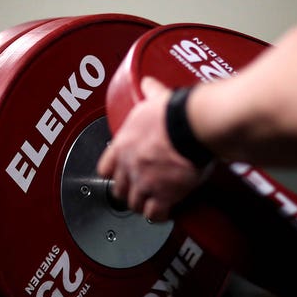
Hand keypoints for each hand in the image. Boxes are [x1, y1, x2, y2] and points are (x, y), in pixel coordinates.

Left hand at [97, 77, 203, 220]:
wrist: (191, 127)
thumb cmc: (174, 113)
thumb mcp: (156, 99)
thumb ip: (149, 93)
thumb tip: (148, 82)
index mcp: (123, 145)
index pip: (104, 168)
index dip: (113, 173)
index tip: (118, 174)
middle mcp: (129, 166)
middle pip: (119, 189)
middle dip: (128, 191)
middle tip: (138, 190)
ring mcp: (145, 182)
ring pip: (135, 204)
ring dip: (143, 204)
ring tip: (150, 203)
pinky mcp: (163, 195)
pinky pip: (155, 213)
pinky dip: (159, 215)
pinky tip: (164, 212)